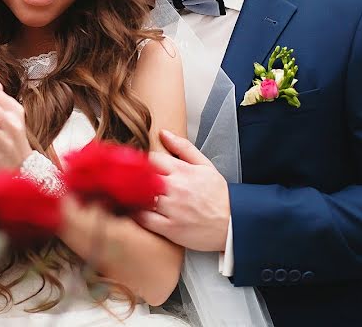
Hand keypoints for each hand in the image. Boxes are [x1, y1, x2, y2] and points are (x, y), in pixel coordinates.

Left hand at [135, 129, 229, 251]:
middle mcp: (176, 188)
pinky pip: (144, 219)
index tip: (137, 165)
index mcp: (183, 171)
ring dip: (131, 195)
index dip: (141, 161)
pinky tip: (133, 210)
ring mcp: (172, 209)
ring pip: (140, 197)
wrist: (234, 224)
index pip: (151, 158)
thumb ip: (183, 148)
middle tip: (127, 180)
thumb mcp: (205, 166)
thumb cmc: (218, 195)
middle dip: (133, 177)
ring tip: (128, 194)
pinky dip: (135, 214)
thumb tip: (163, 133)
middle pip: (142, 176)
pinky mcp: (170, 228)